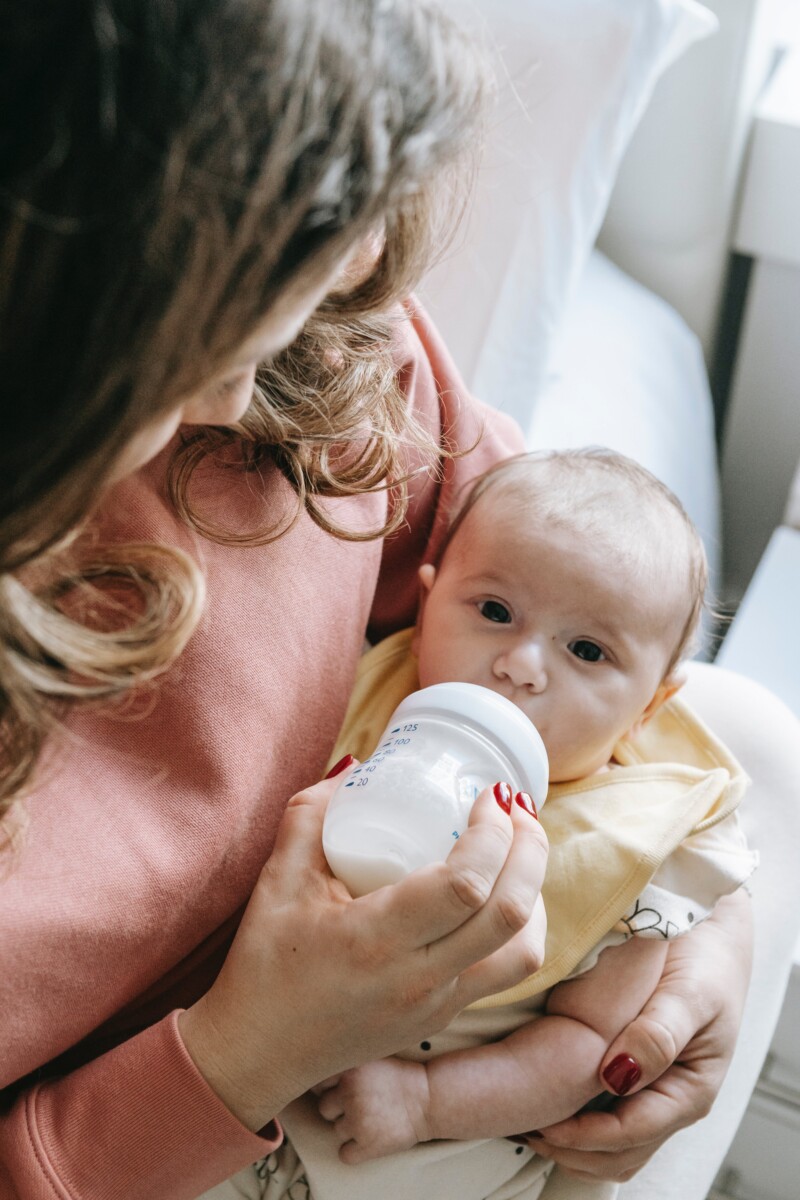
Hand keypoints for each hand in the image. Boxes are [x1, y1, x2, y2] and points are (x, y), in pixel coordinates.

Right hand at [179, 774, 546, 1131]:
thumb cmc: (265, 963)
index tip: (489, 795)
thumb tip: (356, 766)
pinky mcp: (442, 1019)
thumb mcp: (277, 879)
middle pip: (512, 914)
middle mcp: (419, 978)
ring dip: (534, 893)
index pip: (466, 884)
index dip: (493, 833)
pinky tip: (501, 895)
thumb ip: (312, 814)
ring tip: (518, 851)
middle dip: (531, 850)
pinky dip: (520, 928)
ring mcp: (437, 1005)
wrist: (260, 1052)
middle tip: (519, 810)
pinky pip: (506, 973)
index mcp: (378, 939)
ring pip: (523, 951)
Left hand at [315, 1058, 430, 1161]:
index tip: (344, 1089)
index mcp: (349, 1069)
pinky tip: (369, 1138)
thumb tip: (315, 1077)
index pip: (318, 1084)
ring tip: (372, 1118)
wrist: (428, 1099)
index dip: (330, 1088)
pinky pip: (344, 1154)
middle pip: (324, 1109)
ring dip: (350, 1128)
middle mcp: (350, 1093)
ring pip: (336, 1130)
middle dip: (340, 1109)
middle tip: (363, 1104)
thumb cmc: (397, 1078)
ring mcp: (358, 1120)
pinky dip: (354, 1151)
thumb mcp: (370, 1058)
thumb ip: (345, 1065)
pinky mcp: (367, 1145)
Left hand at [523, 892, 752, 1181]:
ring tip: (527, 1124)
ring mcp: (656, 1092)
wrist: (712, 937)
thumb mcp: (690, 993)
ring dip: (573, 1144)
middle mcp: (672, 1102)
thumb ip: (659, 1034)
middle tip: (523, 1129)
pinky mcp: (639, 1076)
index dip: (585, 1137)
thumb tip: (616, 1078)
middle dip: (573, 1149)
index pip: (631, 1134)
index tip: (543, 1125)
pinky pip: (608, 1117)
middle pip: (620, 1152)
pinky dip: (579, 1122)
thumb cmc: (706, 962)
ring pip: (614, 1146)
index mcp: (690, 1091)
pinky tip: (546, 1101)